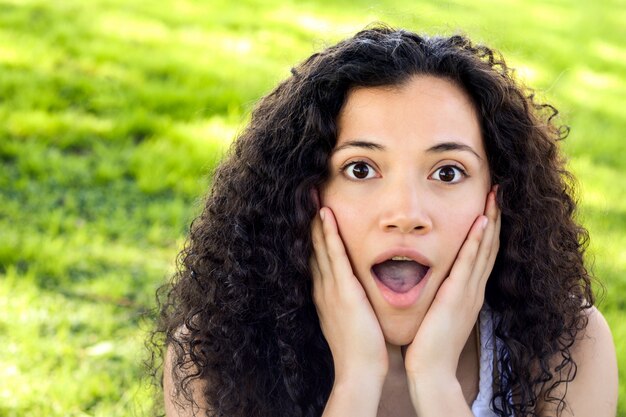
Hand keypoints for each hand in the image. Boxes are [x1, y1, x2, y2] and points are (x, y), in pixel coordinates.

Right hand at [310, 206, 388, 383]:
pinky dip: (328, 234)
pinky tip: (326, 215)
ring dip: (316, 219)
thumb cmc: (360, 348)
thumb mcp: (350, 320)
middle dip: (310, 220)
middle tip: (306, 194)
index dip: (314, 233)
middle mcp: (322, 287)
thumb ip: (348, 303)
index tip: (313, 211)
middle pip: (313, 246)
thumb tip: (353, 292)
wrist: (359, 371)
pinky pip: (335, 256)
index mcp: (325, 294)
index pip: (317, 256)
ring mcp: (330, 287)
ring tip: (312, 195)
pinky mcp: (343, 290)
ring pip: (320, 245)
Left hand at [404, 187, 500, 381]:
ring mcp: (469, 292)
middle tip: (498, 189)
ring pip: (484, 248)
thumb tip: (432, 278)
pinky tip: (481, 222)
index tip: (488, 204)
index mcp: (467, 292)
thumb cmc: (429, 343)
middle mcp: (473, 289)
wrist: (431, 369)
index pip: (481, 253)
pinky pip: (470, 263)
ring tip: (495, 194)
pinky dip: (477, 241)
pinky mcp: (458, 296)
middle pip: (488, 245)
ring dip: (490, 220)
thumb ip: (440, 294)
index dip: (486, 228)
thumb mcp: (438, 312)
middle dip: (494, 216)